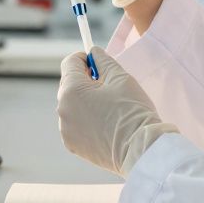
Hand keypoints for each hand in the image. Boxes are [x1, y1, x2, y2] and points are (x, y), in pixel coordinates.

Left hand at [56, 47, 176, 176]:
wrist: (141, 149)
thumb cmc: (132, 110)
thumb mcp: (120, 76)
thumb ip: (103, 60)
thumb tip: (93, 53)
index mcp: (71, 90)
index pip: (70, 62)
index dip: (86, 59)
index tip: (99, 65)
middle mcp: (62, 109)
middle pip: (70, 84)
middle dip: (86, 81)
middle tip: (110, 88)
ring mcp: (66, 129)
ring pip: (73, 105)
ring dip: (86, 102)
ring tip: (110, 109)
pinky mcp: (73, 145)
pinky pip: (76, 124)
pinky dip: (86, 121)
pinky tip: (106, 125)